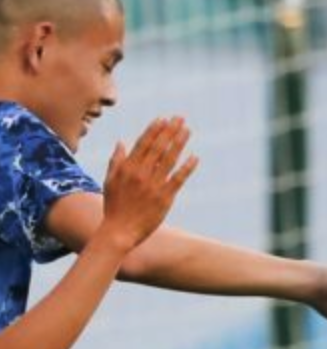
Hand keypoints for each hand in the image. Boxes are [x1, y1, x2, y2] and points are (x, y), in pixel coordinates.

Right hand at [101, 116, 198, 250]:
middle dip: (169, 130)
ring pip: (169, 159)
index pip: (143, 144)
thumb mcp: (110, 181)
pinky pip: (178, 179)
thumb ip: (116, 161)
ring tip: (187, 130)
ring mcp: (153, 185)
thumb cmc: (114, 207)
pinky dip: (186, 167)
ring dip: (179, 142)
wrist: (119, 231)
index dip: (154, 130)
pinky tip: (194, 157)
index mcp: (127, 168)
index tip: (163, 119)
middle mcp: (141, 173)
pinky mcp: (165, 197)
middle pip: (158, 147)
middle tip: (180, 118)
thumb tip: (121, 142)